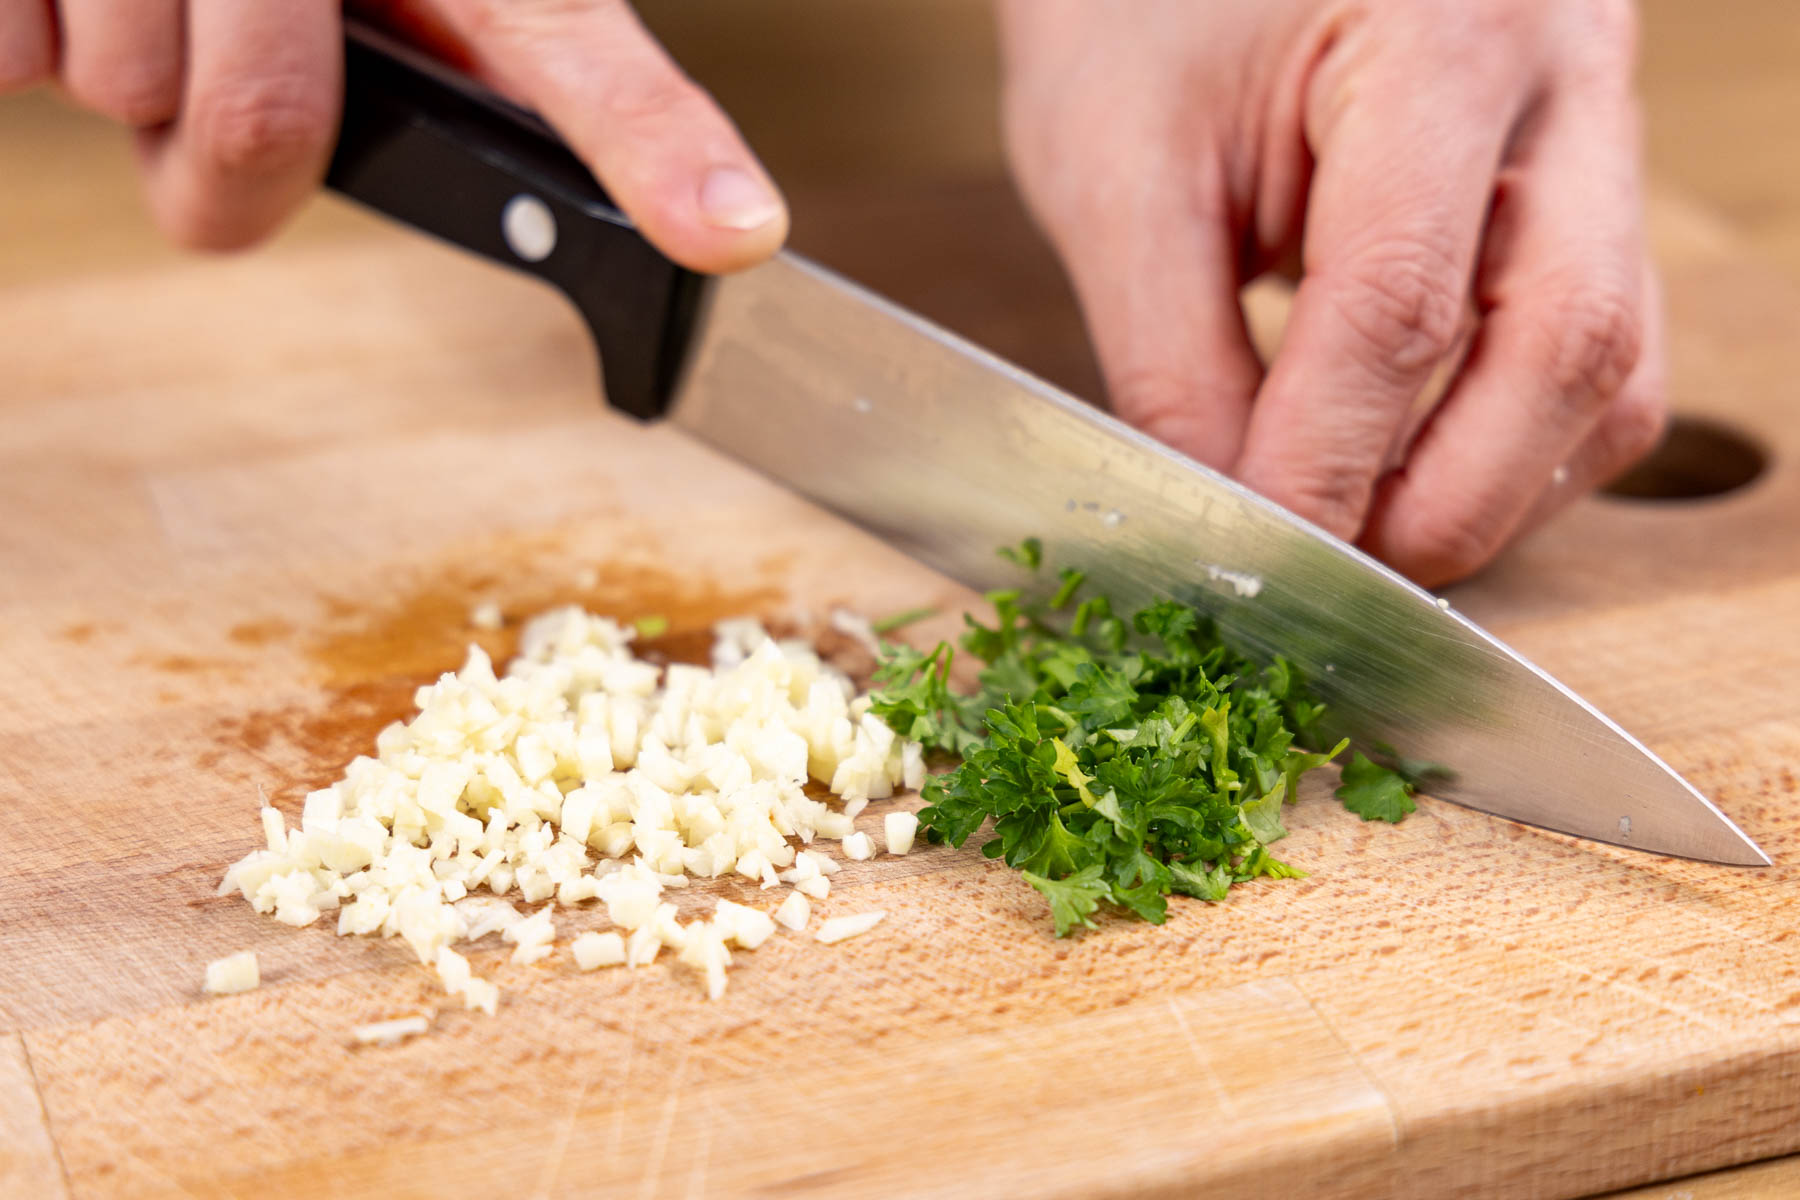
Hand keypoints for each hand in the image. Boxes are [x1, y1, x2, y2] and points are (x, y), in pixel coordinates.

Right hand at [0, 0, 785, 270]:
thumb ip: (513, 78)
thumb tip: (687, 220)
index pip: (566, 38)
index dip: (651, 141)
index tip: (729, 232)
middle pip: (256, 126)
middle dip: (231, 163)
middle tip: (231, 77)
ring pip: (120, 88)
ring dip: (122, 78)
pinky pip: (9, 54)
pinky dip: (21, 42)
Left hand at [997, 0, 1664, 584]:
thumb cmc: (1140, 7)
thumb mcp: (1115, 171)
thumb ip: (1169, 364)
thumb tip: (1228, 525)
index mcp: (1444, 33)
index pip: (1403, 302)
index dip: (1327, 463)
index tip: (1256, 561)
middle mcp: (1564, 76)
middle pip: (1566, 344)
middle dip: (1445, 501)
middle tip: (1327, 577)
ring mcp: (1595, 133)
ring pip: (1608, 368)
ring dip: (1491, 489)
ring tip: (1360, 535)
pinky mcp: (1583, 192)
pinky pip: (1594, 356)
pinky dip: (1506, 447)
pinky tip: (1407, 476)